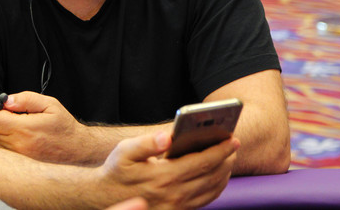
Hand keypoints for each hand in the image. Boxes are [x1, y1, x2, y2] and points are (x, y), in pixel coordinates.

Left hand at [0, 91, 86, 162]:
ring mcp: (18, 157)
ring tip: (19, 128)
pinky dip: (5, 143)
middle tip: (13, 117)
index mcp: (26, 129)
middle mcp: (19, 146)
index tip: (8, 108)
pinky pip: (2, 151)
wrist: (77, 150)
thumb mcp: (50, 104)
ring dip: (1, 132)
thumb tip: (6, 101)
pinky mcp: (19, 164)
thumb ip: (26, 99)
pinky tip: (20, 138)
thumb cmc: (63, 126)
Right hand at [98, 131, 238, 208]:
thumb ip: (146, 143)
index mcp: (163, 177)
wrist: (105, 199)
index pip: (201, 162)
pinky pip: (205, 201)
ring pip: (211, 190)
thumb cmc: (117, 170)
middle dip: (226, 159)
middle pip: (211, 176)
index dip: (219, 150)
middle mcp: (174, 195)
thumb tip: (167, 136)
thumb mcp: (125, 151)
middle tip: (234, 144)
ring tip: (228, 158)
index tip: (232, 139)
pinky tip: (217, 175)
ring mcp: (177, 207)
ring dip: (224, 173)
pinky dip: (216, 187)